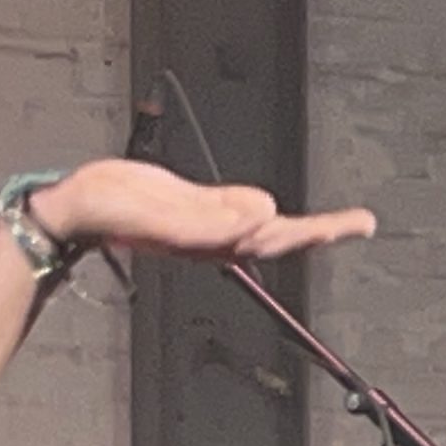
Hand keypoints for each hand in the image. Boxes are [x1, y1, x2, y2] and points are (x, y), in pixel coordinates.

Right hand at [29, 160, 376, 259]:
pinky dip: (266, 212)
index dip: (320, 230)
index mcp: (220, 238)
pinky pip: (241, 210)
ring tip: (340, 224)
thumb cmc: (114, 211)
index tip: (355, 226)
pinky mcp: (198, 207)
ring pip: (268, 224)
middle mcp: (222, 234)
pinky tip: (275, 211)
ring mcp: (212, 223)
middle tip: (365, 222)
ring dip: (303, 226)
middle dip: (325, 229)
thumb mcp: (163, 213)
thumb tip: (266, 214)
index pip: (283, 235)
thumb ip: (211, 218)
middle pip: (284, 233)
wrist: (80, 207)